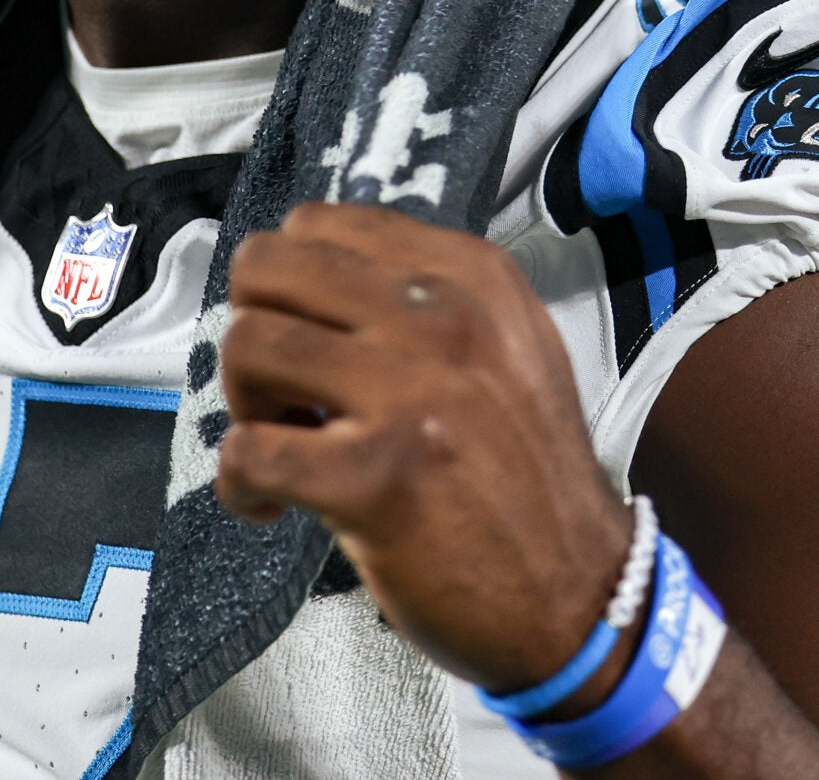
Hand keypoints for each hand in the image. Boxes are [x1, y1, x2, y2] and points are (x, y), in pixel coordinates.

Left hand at [215, 203, 632, 697]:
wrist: (579, 592)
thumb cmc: (525, 474)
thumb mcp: (508, 347)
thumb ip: (424, 295)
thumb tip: (309, 276)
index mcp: (471, 277)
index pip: (317, 225)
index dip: (287, 286)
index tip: (307, 337)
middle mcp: (444, 319)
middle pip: (267, 270)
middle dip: (253, 328)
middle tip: (279, 389)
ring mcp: (411, 396)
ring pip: (247, 346)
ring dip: (244, 404)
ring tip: (284, 444)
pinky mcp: (375, 480)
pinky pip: (247, 451)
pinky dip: (240, 482)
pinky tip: (273, 502)